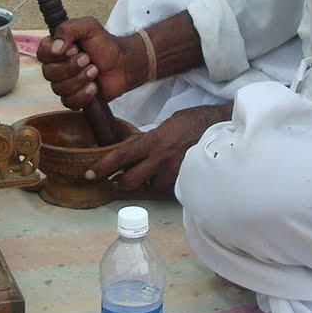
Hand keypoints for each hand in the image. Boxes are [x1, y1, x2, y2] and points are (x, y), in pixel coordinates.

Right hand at [37, 17, 135, 109]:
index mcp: (56, 49)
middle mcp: (56, 67)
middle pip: (48, 73)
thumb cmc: (105, 44)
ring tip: (95, 71)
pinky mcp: (74, 98)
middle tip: (88, 59)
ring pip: (59, 88)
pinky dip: (83, 95)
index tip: (74, 49)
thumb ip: (68, 29)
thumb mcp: (88, 26)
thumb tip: (55, 48)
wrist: (122, 63)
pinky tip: (94, 87)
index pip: (41, 54)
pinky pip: (69, 102)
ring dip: (80, 79)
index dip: (55, 54)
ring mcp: (64, 84)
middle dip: (71, 67)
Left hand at [87, 104, 230, 197]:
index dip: (104, 166)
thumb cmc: (194, 121)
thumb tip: (137, 150)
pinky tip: (162, 181)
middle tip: (114, 183)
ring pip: (149, 189)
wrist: (221, 128)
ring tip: (142, 181)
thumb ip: (151, 139)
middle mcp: (161, 159)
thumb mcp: (167, 125)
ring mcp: (174, 173)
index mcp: (154, 141)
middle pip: (131, 180)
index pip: (122, 155)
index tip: (90, 174)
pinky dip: (161, 187)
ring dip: (143, 187)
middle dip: (120, 184)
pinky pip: (167, 191)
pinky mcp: (186, 182)